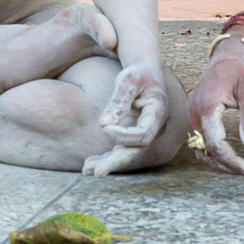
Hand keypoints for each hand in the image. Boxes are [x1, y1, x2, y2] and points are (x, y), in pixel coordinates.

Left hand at [83, 59, 171, 175]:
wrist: (145, 71)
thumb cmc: (137, 73)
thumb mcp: (128, 80)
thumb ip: (118, 101)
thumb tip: (103, 125)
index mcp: (157, 113)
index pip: (143, 135)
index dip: (124, 135)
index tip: (104, 127)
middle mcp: (153, 127)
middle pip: (135, 151)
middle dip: (116, 162)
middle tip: (97, 172)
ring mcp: (144, 132)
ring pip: (127, 153)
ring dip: (107, 163)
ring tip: (86, 171)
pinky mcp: (133, 134)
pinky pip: (120, 149)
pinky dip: (106, 157)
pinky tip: (89, 165)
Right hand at [189, 37, 243, 176]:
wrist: (233, 49)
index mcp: (206, 106)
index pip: (215, 145)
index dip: (233, 162)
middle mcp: (195, 111)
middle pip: (205, 150)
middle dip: (227, 165)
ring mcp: (193, 111)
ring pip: (200, 148)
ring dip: (219, 161)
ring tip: (243, 166)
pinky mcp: (197, 112)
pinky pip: (201, 138)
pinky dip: (215, 150)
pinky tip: (232, 153)